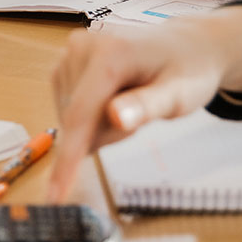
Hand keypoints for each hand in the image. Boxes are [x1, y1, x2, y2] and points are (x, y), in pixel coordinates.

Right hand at [47, 7, 241, 201]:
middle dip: (103, 134)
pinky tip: (114, 103)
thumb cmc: (186, 70)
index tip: (55, 195)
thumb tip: (115, 117)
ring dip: (97, 126)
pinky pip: (67, 107)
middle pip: (75, 119)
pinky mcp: (65, 61)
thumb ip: (147, 106)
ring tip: (130, 106)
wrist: (184, 46)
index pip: (80, 114)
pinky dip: (90, 117)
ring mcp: (71, 52)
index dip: (67, 158)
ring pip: (68, 116)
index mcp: (111, 52)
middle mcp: (83, 46)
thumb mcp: (179, 94)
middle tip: (140, 117)